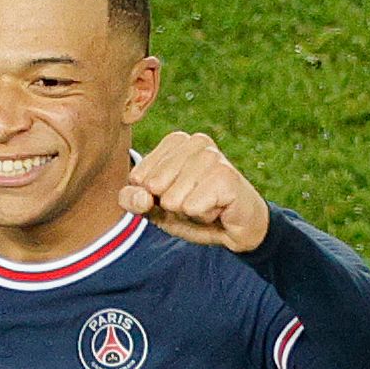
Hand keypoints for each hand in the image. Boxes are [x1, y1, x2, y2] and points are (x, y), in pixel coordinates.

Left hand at [119, 132, 270, 251]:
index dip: (152, 197)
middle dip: (170, 205)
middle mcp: (195, 141)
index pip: (137, 177)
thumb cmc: (194, 211)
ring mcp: (212, 156)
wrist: (236, 227)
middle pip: (153, 187)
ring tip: (206, 204)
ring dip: (187, 212)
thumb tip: (142, 196)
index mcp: (175, 142)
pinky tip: (217, 208)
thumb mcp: (155, 207)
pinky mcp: (226, 175)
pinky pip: (191, 207)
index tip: (177, 195)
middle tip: (194, 201)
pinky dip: (202, 216)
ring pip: (172, 199)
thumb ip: (133, 200)